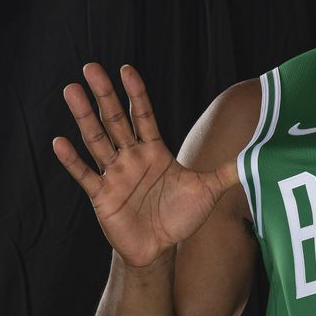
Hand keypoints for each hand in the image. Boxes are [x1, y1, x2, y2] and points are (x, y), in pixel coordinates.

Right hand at [52, 63, 239, 267]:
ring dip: (84, 117)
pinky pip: (85, 175)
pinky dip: (72, 160)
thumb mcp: (208, 191)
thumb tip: (256, 156)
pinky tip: (59, 142)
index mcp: (155, 151)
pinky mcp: (101, 195)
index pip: (145, 115)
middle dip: (105, 95)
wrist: (160, 247)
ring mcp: (114, 174)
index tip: (127, 69)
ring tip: (71, 91)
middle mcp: (132, 157)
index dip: (137, 94)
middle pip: (117, 120)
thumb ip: (227, 171)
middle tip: (91, 67)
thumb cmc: (180, 216)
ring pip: (97, 140)